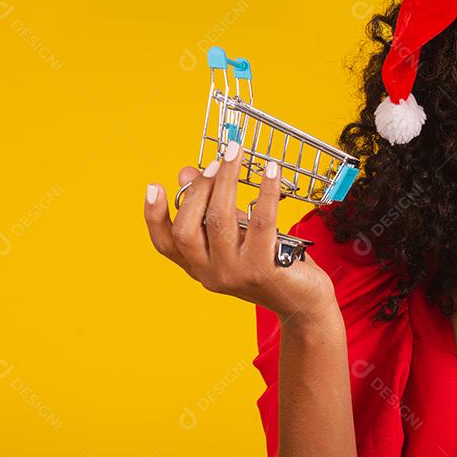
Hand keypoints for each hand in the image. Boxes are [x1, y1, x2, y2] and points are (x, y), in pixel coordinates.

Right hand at [144, 140, 338, 321]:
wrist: (303, 302)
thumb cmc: (270, 263)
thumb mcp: (237, 235)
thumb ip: (212, 207)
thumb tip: (189, 173)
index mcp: (199, 267)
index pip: (165, 244)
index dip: (154, 216)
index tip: (153, 186)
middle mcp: (211, 274)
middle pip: (188, 228)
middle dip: (199, 189)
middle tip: (216, 160)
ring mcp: (235, 274)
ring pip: (219, 220)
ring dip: (227, 180)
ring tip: (236, 154)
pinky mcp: (263, 269)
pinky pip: (261, 222)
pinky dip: (265, 191)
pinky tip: (271, 171)